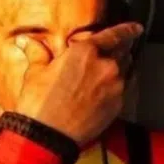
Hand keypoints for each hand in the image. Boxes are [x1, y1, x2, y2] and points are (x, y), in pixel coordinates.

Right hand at [13, 22, 143, 145]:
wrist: (49, 135)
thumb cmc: (40, 104)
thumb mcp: (34, 73)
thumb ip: (37, 53)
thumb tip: (28, 42)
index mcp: (84, 52)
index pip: (114, 34)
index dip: (127, 29)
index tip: (135, 28)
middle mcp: (105, 66)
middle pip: (124, 51)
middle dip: (120, 50)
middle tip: (111, 52)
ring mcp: (115, 86)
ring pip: (126, 70)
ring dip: (118, 68)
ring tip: (105, 74)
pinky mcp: (118, 105)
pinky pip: (123, 89)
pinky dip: (117, 87)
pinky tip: (103, 92)